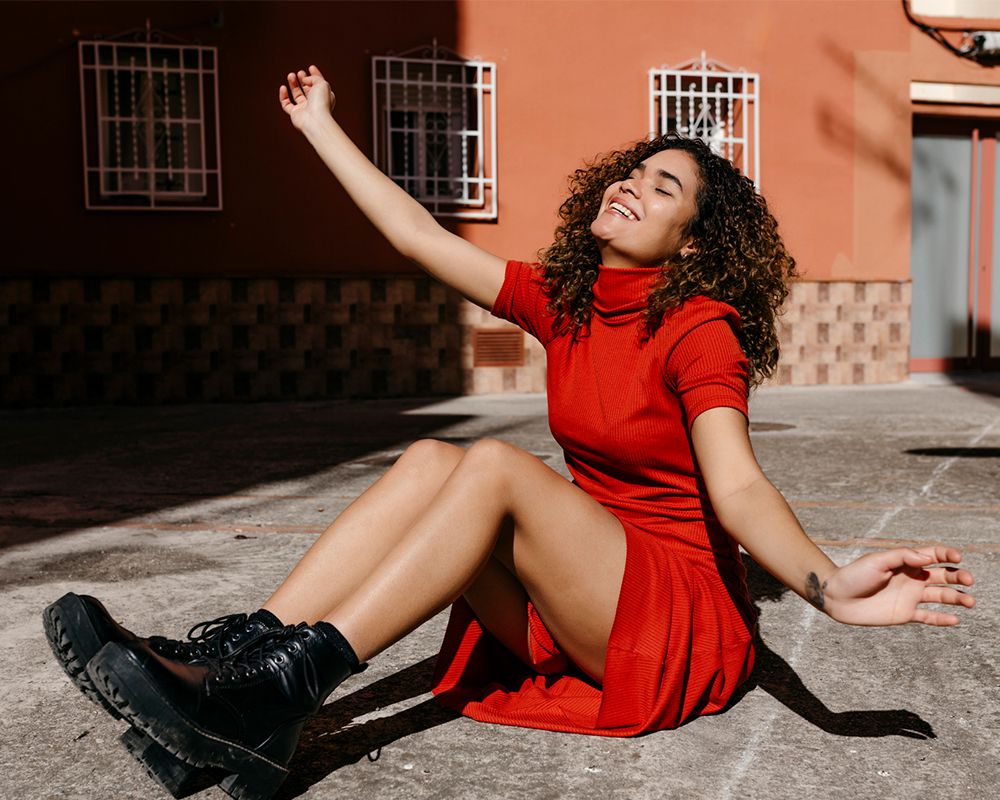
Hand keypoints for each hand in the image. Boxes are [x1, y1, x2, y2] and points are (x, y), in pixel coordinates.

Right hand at [279, 65, 334, 132]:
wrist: (315, 120)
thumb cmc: (321, 102)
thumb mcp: (322, 84)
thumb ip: (314, 78)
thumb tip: (304, 79)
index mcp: (325, 97)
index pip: (319, 84)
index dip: (315, 75)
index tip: (311, 67)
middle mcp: (315, 103)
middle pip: (308, 89)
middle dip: (303, 79)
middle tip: (300, 72)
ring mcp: (305, 109)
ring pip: (297, 95)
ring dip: (293, 84)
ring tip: (291, 75)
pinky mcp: (295, 114)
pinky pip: (287, 104)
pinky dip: (284, 96)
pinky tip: (283, 87)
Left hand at [822, 546, 974, 626]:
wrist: (837, 597)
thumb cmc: (854, 575)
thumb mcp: (877, 561)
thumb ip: (902, 557)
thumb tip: (928, 558)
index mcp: (906, 562)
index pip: (933, 556)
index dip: (947, 555)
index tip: (956, 558)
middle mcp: (912, 579)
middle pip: (943, 576)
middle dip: (958, 576)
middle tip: (969, 580)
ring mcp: (910, 597)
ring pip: (941, 596)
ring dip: (957, 598)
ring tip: (970, 601)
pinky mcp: (905, 614)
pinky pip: (929, 617)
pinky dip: (943, 619)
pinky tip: (956, 619)